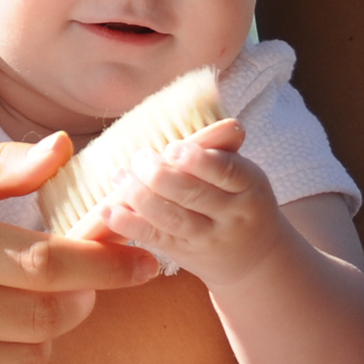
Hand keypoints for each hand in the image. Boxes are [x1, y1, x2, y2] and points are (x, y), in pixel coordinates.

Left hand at [80, 119, 285, 289]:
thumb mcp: (245, 174)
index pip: (228, 172)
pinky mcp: (185, 254)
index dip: (198, 161)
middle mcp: (232, 216)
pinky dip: (129, 225)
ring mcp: (208, 238)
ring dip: (140, 196)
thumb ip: (220, 149)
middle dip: (160, 176)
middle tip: (140, 158)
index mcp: (250, 187)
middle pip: (194, 195)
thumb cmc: (241, 201)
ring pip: (171, 219)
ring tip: (119, 176)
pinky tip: (109, 210)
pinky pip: (156, 239)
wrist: (255, 259)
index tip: (173, 148)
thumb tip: (197, 105)